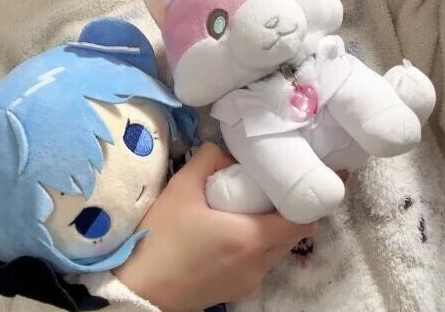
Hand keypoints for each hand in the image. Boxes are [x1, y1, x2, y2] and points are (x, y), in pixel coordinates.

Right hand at [113, 142, 315, 311]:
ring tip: (248, 204)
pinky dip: (256, 243)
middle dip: (287, 209)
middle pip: (292, 234)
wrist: (139, 290)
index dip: (306, 199)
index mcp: (251, 238)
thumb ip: (209, 158)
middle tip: (270, 185)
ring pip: (276, 249)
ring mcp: (249, 281)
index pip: (303, 221)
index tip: (299, 179)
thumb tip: (228, 152)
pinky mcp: (236, 291)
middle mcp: (258, 264)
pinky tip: (230, 228)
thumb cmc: (162, 238)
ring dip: (271, 227)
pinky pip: (259, 262)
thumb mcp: (182, 186)